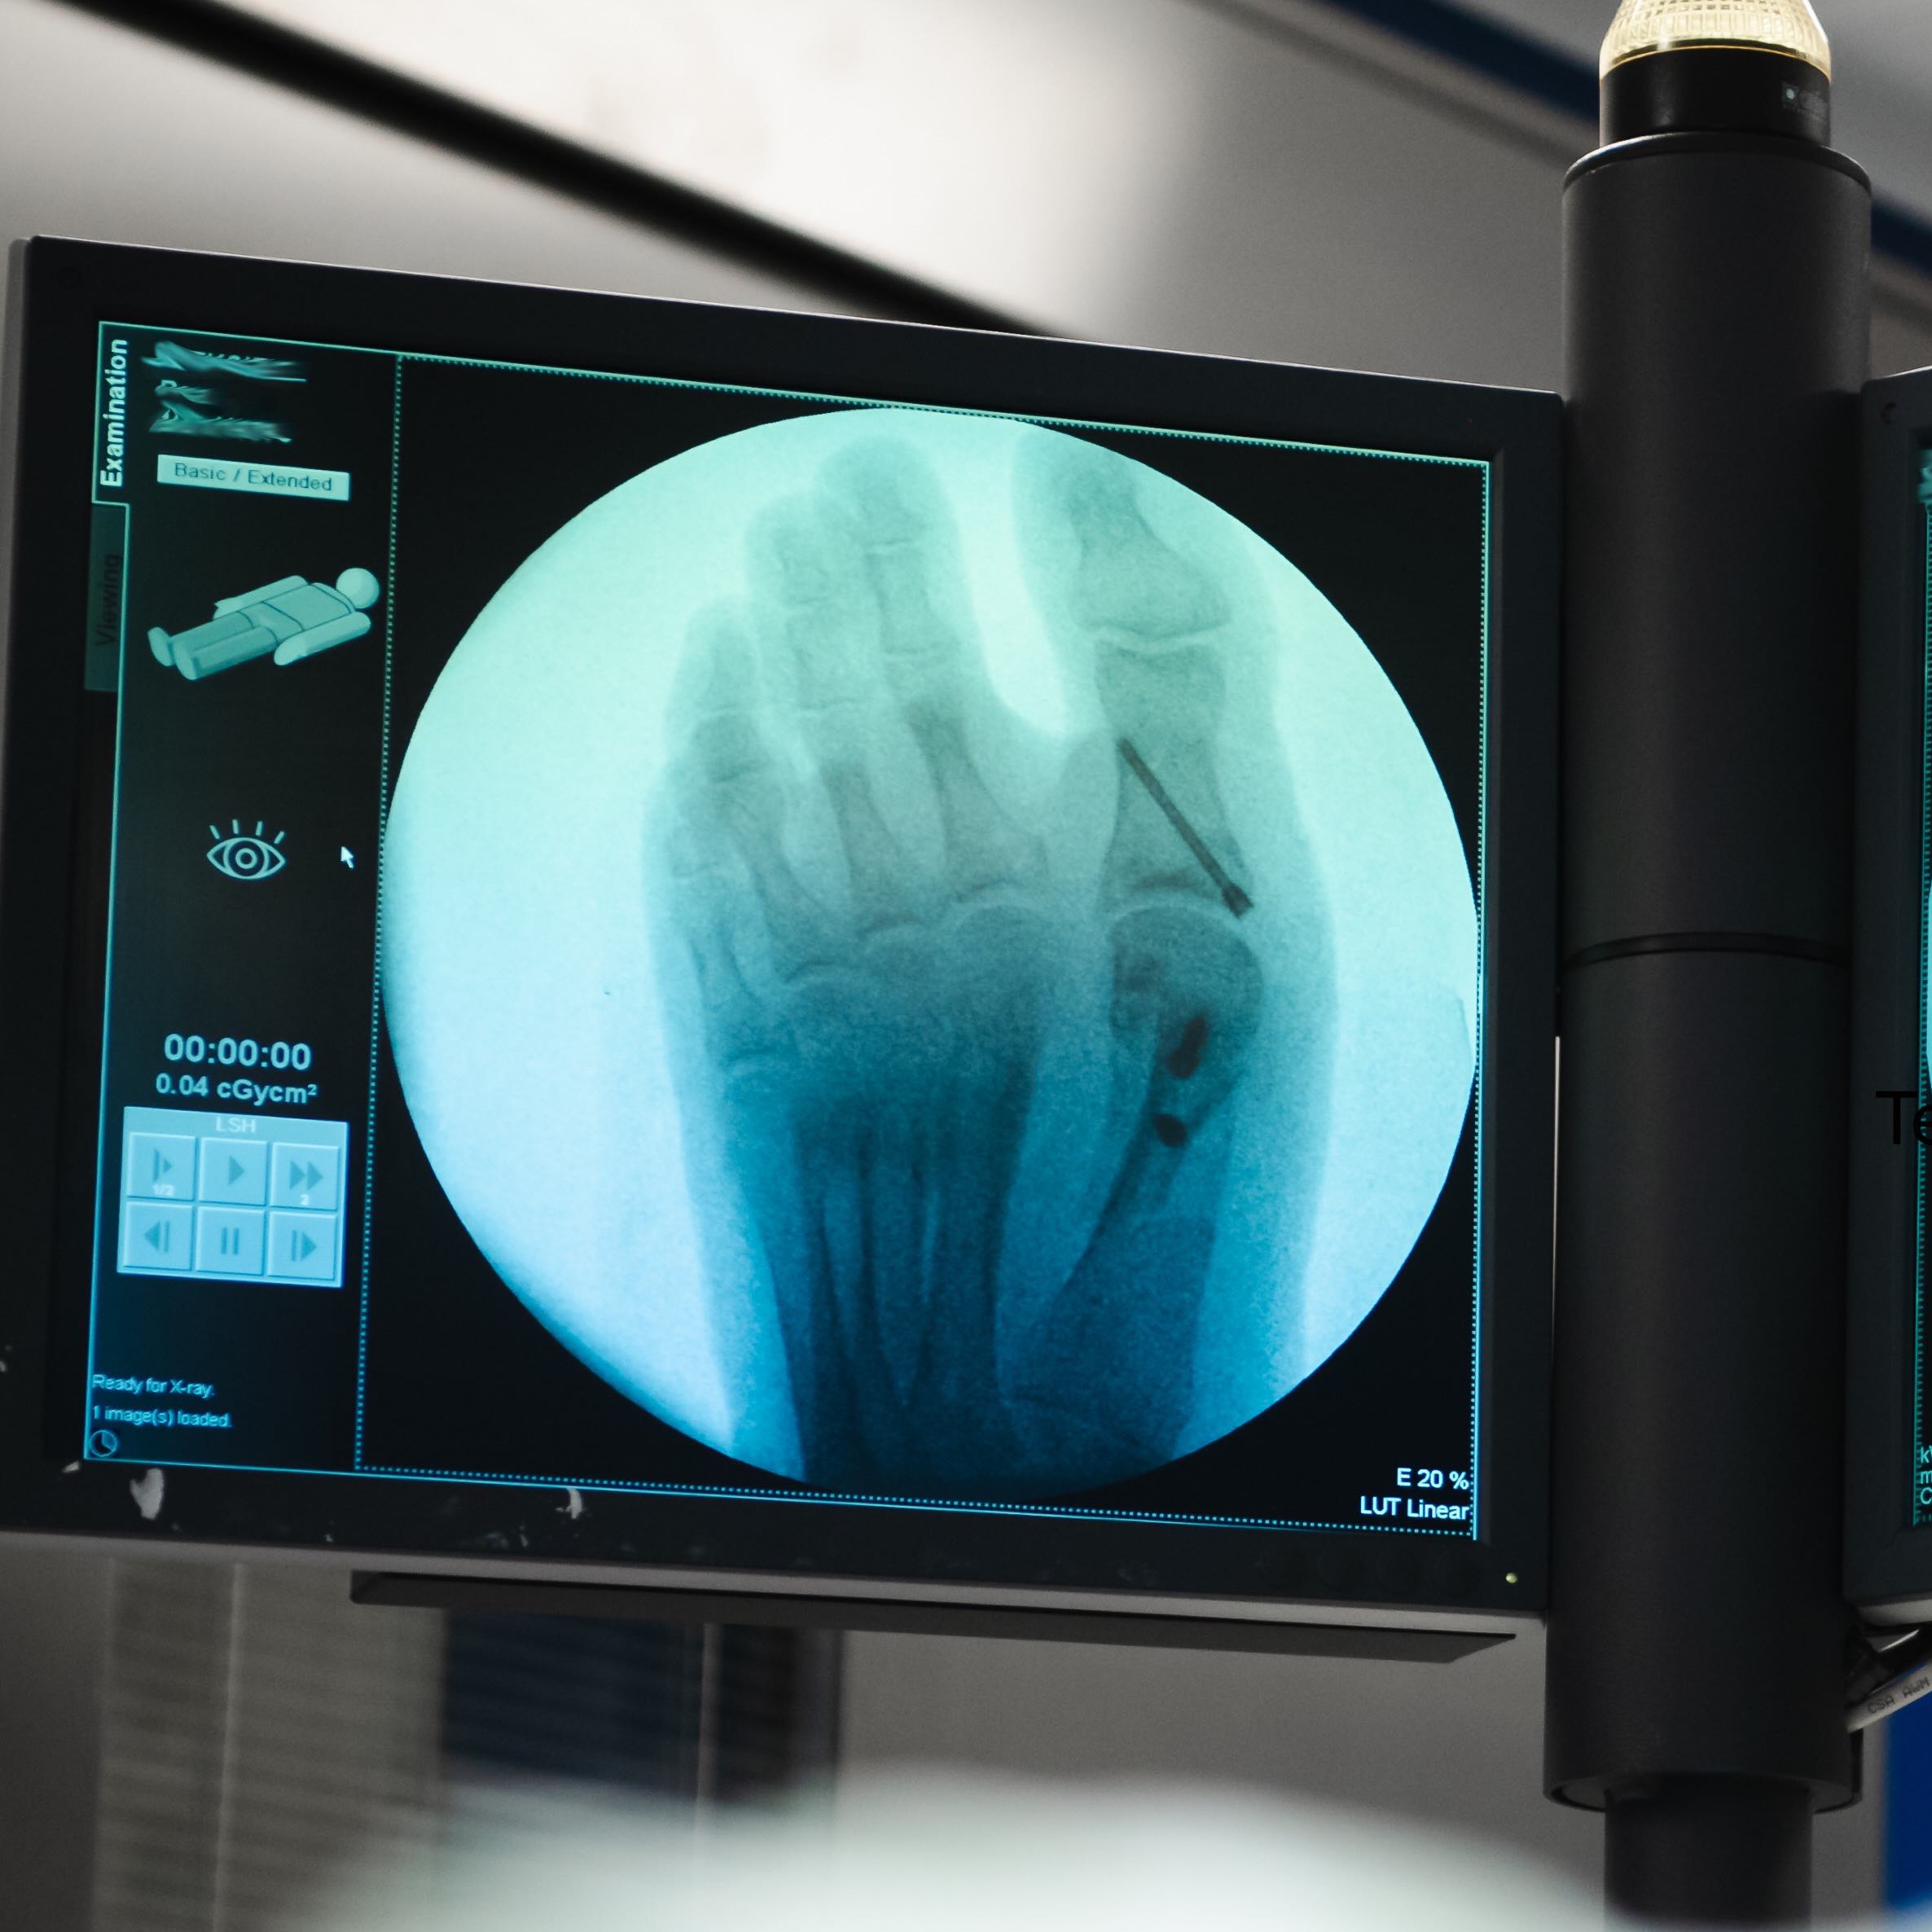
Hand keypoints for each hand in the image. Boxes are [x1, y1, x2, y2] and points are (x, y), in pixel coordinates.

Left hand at [647, 433, 1326, 1489]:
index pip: (979, 693)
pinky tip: (702, 730)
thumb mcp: (1234, 1047)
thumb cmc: (1131, 1284)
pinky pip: (697, 898)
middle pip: (865, 715)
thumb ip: (1185, 866)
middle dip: (854, 587)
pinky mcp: (737, 1075)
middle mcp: (908, 944)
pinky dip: (698, 795)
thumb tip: (1132, 695)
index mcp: (1041, 930)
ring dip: (770, 663)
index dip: (948, 578)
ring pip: (772, 782)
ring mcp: (807, 1001)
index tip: (939, 486)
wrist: (987, 1445)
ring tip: (770, 572)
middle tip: (842, 489)